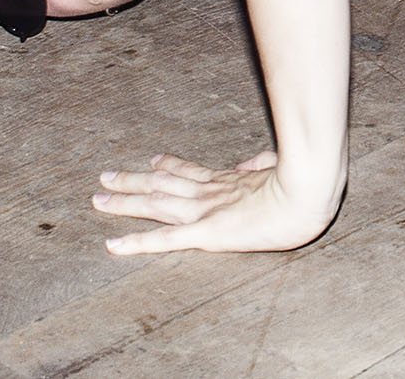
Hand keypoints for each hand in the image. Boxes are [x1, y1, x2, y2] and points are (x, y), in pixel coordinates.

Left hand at [94, 151, 339, 254]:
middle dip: (131, 181)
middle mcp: (209, 193)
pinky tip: (114, 245)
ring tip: (97, 201)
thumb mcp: (279, 169)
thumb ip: (260, 165)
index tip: (153, 159)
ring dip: (124, 203)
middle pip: (161, 184)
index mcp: (227, 181)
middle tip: (105, 176)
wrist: (307, 193)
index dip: (168, 165)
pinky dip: (137, 242)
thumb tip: (249, 163)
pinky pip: (165, 239)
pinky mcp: (206, 232)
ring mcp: (205, 212)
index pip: (190, 171)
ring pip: (155, 205)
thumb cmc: (302, 183)